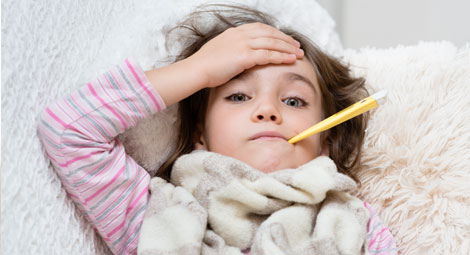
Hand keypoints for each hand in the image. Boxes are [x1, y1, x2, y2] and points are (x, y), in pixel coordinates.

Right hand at [189, 22, 303, 87]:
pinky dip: (282, 56)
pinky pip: (269, 55)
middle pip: (270, 33)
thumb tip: (238, 56)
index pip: (261, 28)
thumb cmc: (205, 65)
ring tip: (299, 53)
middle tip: (297, 45)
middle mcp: (241, 35)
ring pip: (272, 43)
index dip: (275, 33)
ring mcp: (243, 44)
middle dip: (285, 39)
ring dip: (288, 48)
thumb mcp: (219, 52)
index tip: (284, 39)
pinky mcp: (245, 56)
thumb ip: (232, 50)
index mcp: (235, 32)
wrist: (196, 70)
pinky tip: (291, 60)